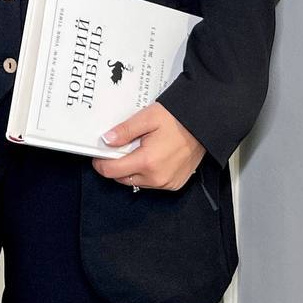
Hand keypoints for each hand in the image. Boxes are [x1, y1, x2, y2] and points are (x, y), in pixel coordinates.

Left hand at [91, 100, 205, 190]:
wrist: (204, 125)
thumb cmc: (178, 119)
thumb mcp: (147, 118)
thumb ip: (125, 131)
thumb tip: (106, 140)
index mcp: (147, 161)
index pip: (112, 171)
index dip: (101, 163)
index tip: (98, 155)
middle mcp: (157, 177)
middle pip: (122, 178)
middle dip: (116, 165)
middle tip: (119, 148)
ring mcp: (167, 183)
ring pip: (136, 182)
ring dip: (131, 170)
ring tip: (138, 150)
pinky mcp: (174, 184)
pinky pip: (151, 183)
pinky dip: (146, 173)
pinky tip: (150, 157)